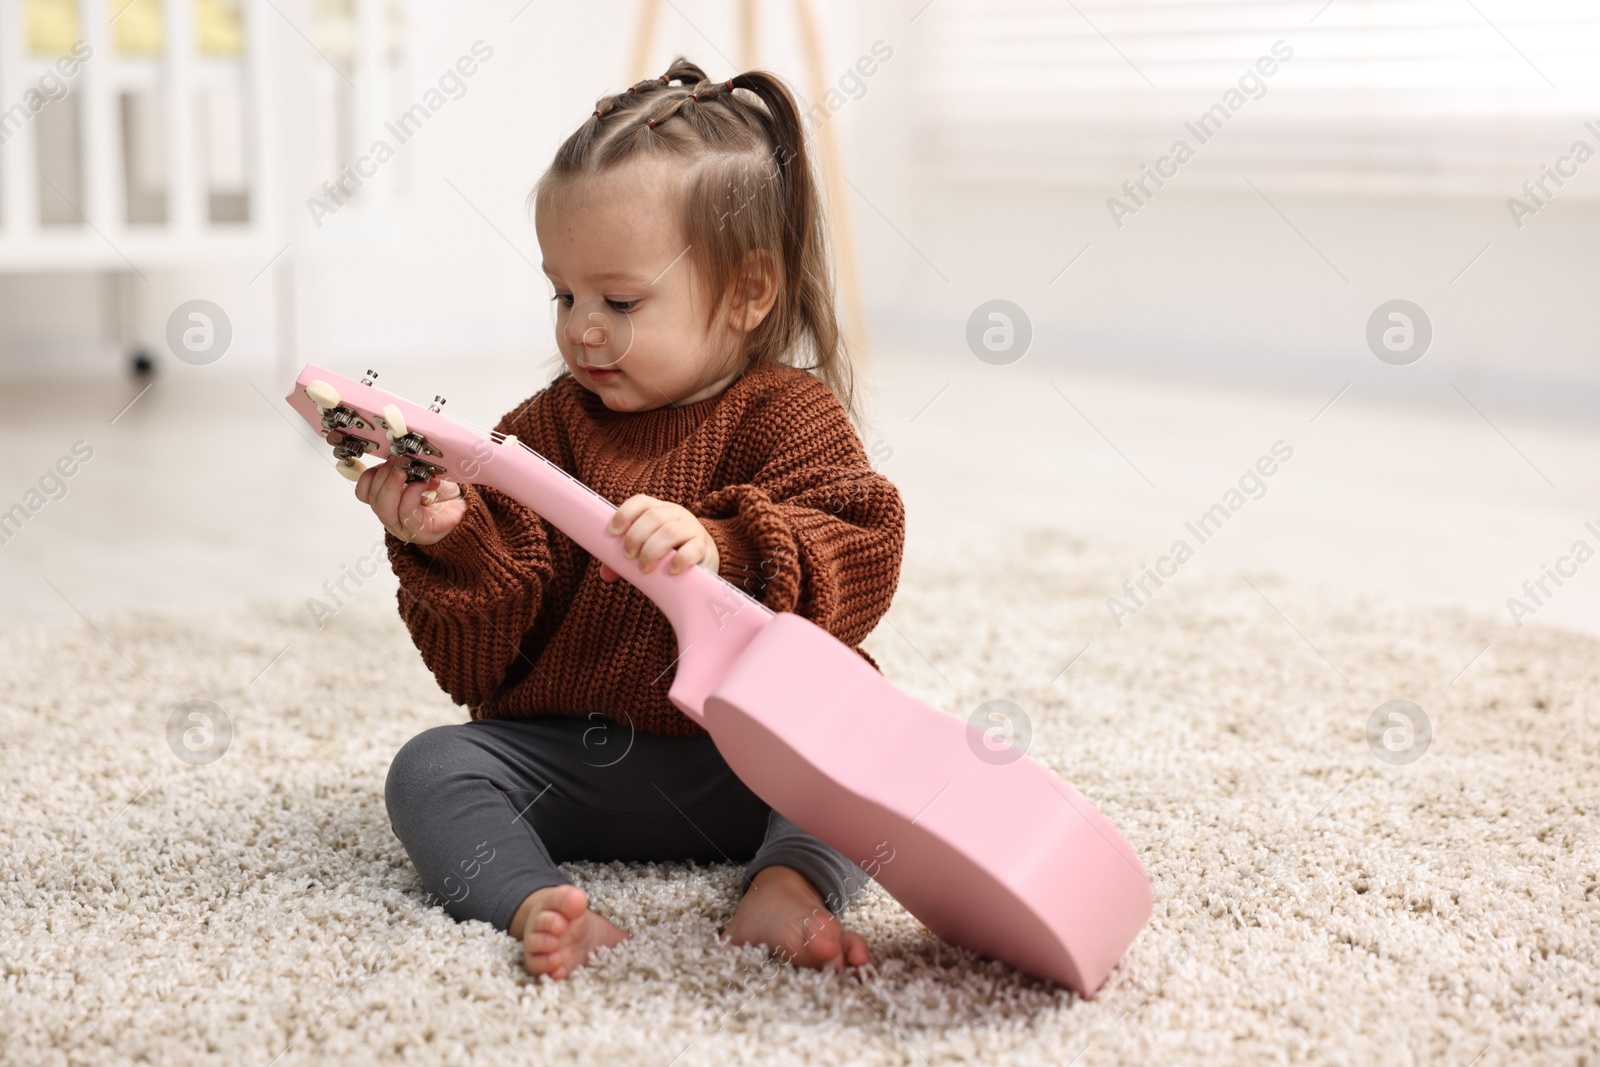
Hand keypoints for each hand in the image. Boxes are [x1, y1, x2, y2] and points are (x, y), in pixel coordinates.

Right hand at [355, 459, 468, 546]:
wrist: (464, 512)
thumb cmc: (443, 495)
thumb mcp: (420, 475)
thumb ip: (406, 467)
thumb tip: (397, 451)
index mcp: (387, 501)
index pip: (363, 493)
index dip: (368, 476)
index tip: (383, 461)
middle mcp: (391, 516)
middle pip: (373, 498)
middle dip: (384, 475)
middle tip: (399, 461)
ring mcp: (403, 526)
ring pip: (384, 507)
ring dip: (393, 483)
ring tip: (406, 469)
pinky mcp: (418, 531)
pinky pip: (406, 511)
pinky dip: (413, 492)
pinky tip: (425, 482)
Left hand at [601, 494, 718, 579]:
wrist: (704, 563)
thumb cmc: (669, 554)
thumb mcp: (648, 551)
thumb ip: (626, 560)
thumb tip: (606, 574)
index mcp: (659, 511)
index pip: (641, 502)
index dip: (625, 513)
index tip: (613, 532)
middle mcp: (677, 515)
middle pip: (654, 517)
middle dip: (636, 537)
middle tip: (628, 556)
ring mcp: (692, 529)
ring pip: (671, 531)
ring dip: (652, 550)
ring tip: (644, 568)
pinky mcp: (704, 547)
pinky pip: (693, 549)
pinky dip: (679, 559)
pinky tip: (670, 570)